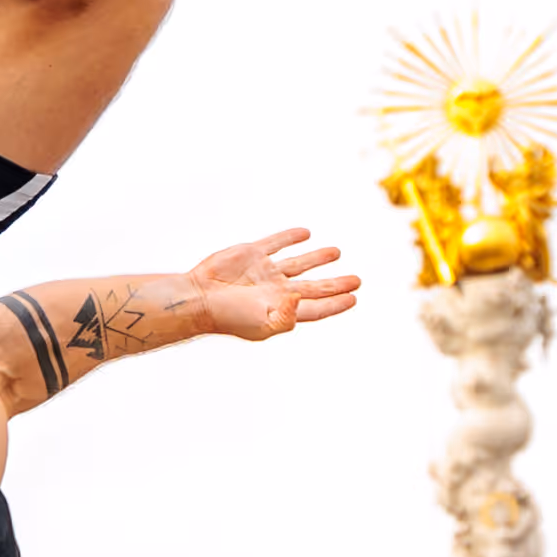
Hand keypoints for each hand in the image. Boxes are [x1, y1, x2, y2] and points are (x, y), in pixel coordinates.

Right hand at [186, 229, 357, 341]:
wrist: (198, 297)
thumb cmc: (229, 316)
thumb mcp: (261, 322)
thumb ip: (287, 314)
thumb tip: (302, 298)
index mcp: (281, 310)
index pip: (316, 307)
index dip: (336, 303)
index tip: (354, 298)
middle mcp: (276, 291)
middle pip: (313, 287)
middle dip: (335, 284)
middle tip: (357, 280)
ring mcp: (264, 272)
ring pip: (298, 263)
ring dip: (318, 258)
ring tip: (337, 252)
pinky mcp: (251, 254)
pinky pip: (276, 244)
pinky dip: (291, 238)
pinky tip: (305, 233)